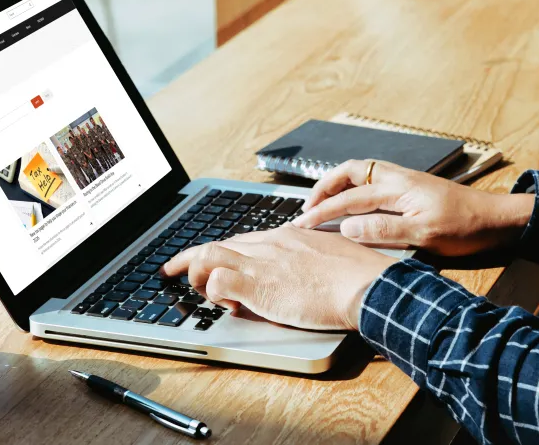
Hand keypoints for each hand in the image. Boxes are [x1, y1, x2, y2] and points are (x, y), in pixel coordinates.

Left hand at [162, 226, 394, 330]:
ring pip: (209, 256)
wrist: (366, 284)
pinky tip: (227, 303)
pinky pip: (220, 281)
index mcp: (284, 236)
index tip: (206, 257)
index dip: (217, 250)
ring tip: (202, 290)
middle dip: (189, 257)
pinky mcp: (259, 285)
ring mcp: (262, 262)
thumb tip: (295, 268)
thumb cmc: (357, 273)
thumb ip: (305, 257)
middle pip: (217, 244)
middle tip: (171, 268)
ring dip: (198, 274)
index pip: (239, 239)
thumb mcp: (327, 253)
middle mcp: (268, 244)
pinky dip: (215, 292)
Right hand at [292, 160, 533, 256]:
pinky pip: (373, 179)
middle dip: (324, 187)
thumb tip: (347, 228)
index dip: (322, 212)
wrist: (498, 219)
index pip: (349, 199)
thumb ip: (383, 230)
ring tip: (323, 201)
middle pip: (349, 172)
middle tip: (307, 207)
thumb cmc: (466, 228)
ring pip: (360, 172)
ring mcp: (405, 180)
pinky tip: (355, 201)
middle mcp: (397, 178)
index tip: (303, 224)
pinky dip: (355, 187)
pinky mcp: (411, 187)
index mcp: (397, 188)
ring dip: (338, 184)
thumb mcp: (424, 235)